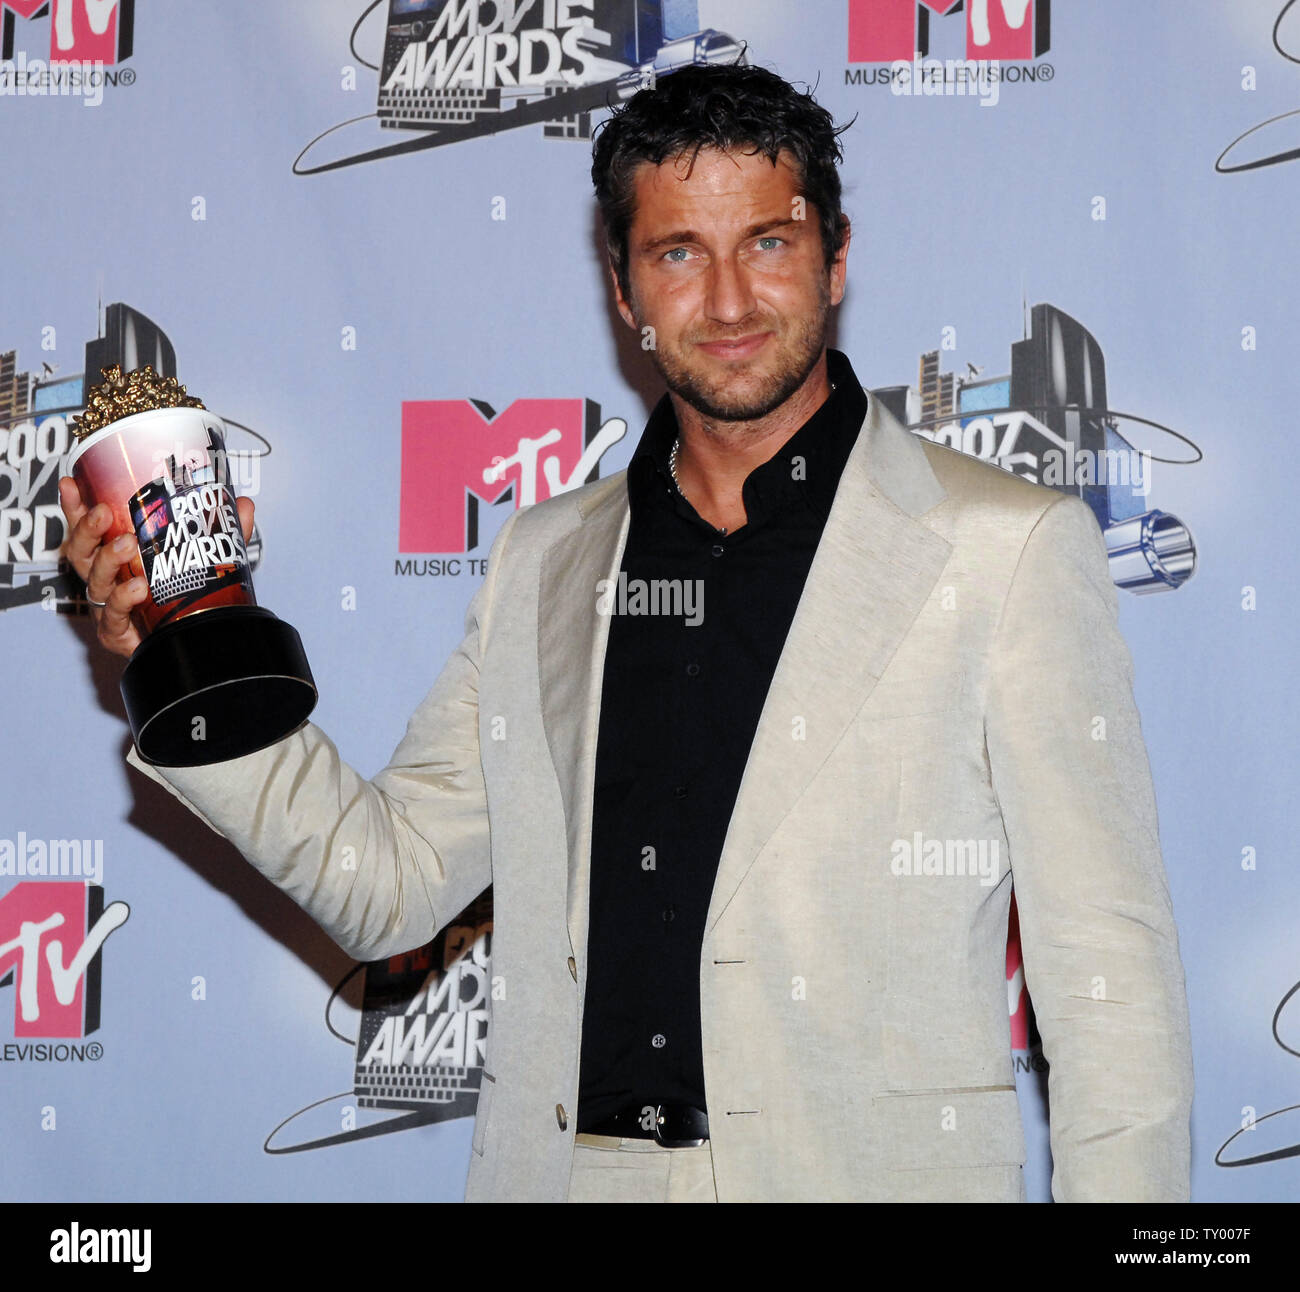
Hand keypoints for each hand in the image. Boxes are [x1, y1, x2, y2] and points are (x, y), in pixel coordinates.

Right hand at [58, 476, 255, 658]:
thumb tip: (244, 504)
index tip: (70, 483)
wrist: (192, 643)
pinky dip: (123, 599)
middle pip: (81, 552)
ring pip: (95, 581)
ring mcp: (108, 607)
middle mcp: (106, 580)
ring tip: (126, 545)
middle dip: (87, 530)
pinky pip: (113, 616)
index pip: (90, 529)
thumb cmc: (186, 598)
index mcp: (116, 557)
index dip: (76, 507)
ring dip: (107, 559)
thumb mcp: (205, 559)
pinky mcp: (117, 634)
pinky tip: (137, 588)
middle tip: (103, 513)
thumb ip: (222, 533)